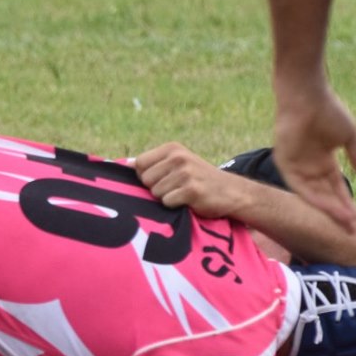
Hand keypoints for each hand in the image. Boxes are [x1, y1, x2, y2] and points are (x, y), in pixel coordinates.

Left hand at [135, 141, 252, 218]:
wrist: (231, 191)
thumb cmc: (198, 179)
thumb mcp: (178, 164)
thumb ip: (153, 164)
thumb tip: (124, 164)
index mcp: (172, 149)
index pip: (139, 164)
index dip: (146, 177)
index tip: (162, 180)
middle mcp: (178, 158)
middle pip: (145, 180)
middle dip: (156, 189)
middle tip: (176, 188)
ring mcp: (186, 173)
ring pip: (155, 193)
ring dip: (167, 198)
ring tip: (183, 194)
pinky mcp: (192, 190)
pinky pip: (167, 203)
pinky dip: (175, 206)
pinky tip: (189, 201)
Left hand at [273, 83, 355, 231]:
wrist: (308, 97)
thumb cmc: (329, 111)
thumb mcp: (349, 138)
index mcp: (323, 162)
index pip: (335, 188)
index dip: (346, 203)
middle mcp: (309, 167)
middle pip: (324, 196)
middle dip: (338, 212)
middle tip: (351, 229)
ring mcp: (296, 166)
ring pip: (313, 194)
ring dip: (328, 208)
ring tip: (344, 221)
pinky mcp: (284, 162)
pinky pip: (298, 186)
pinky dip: (313, 197)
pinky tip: (327, 208)